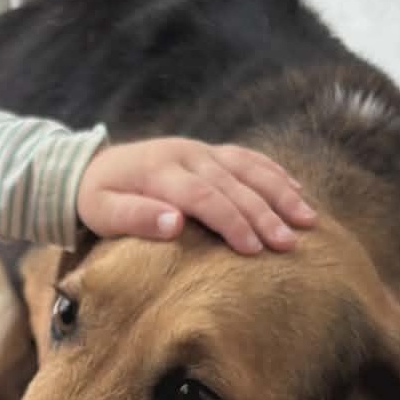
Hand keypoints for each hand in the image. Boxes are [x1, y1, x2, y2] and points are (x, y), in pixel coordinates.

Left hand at [76, 137, 315, 253]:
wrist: (90, 167)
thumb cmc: (97, 200)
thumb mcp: (102, 212)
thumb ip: (135, 217)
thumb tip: (175, 223)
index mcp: (160, 171)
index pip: (203, 196)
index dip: (230, 221)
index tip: (252, 248)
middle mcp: (187, 155)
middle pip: (233, 184)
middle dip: (265, 214)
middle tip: (290, 243)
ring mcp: (201, 150)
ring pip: (249, 168)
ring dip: (281, 193)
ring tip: (308, 219)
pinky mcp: (209, 152)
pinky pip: (248, 159)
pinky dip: (275, 174)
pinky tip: (298, 191)